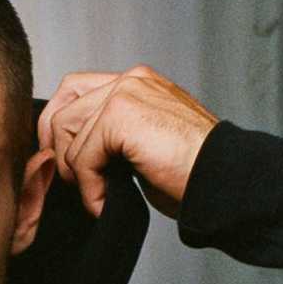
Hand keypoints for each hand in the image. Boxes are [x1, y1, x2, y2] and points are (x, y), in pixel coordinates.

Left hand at [37, 66, 217, 218]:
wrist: (223, 179)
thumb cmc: (189, 172)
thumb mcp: (141, 147)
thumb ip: (109, 137)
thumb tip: (66, 153)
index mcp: (136, 84)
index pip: (74, 90)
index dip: (59, 127)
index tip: (66, 164)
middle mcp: (131, 80)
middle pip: (63, 107)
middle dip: (59, 149)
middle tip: (75, 182)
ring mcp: (126, 93)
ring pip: (67, 133)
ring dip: (77, 175)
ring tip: (99, 196)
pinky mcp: (122, 116)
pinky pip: (82, 156)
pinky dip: (89, 188)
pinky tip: (104, 203)